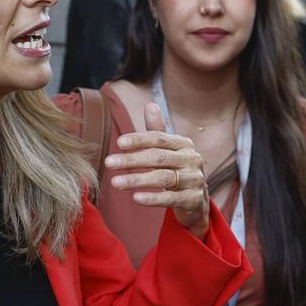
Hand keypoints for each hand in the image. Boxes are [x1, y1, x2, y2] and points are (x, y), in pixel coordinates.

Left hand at [105, 103, 209, 238]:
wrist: (196, 200)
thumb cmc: (176, 169)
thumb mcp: (168, 150)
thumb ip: (157, 131)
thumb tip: (150, 105)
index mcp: (184, 144)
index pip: (159, 138)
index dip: (139, 139)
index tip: (119, 142)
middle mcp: (192, 159)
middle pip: (159, 157)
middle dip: (132, 160)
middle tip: (109, 162)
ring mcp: (195, 179)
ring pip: (163, 178)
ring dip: (137, 180)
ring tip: (115, 182)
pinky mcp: (194, 199)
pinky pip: (171, 198)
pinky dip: (153, 198)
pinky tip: (135, 198)